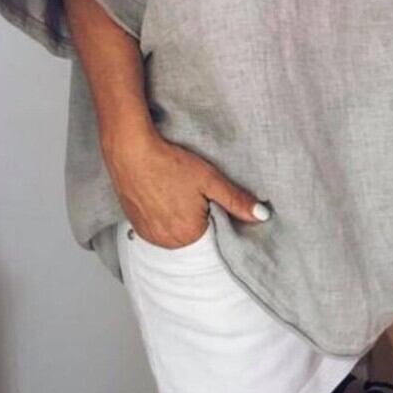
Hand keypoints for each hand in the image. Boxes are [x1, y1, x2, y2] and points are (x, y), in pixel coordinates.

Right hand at [101, 128, 268, 247]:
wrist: (130, 151)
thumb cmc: (169, 163)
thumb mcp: (209, 179)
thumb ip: (236, 200)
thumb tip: (262, 216)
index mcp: (189, 235)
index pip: (216, 234)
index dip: (217, 214)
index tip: (211, 197)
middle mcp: (168, 241)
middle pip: (195, 234)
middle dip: (199, 217)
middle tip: (193, 190)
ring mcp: (150, 235)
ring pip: (176, 231)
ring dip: (181, 217)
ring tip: (177, 191)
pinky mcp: (137, 226)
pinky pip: (158, 228)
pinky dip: (164, 216)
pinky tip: (164, 195)